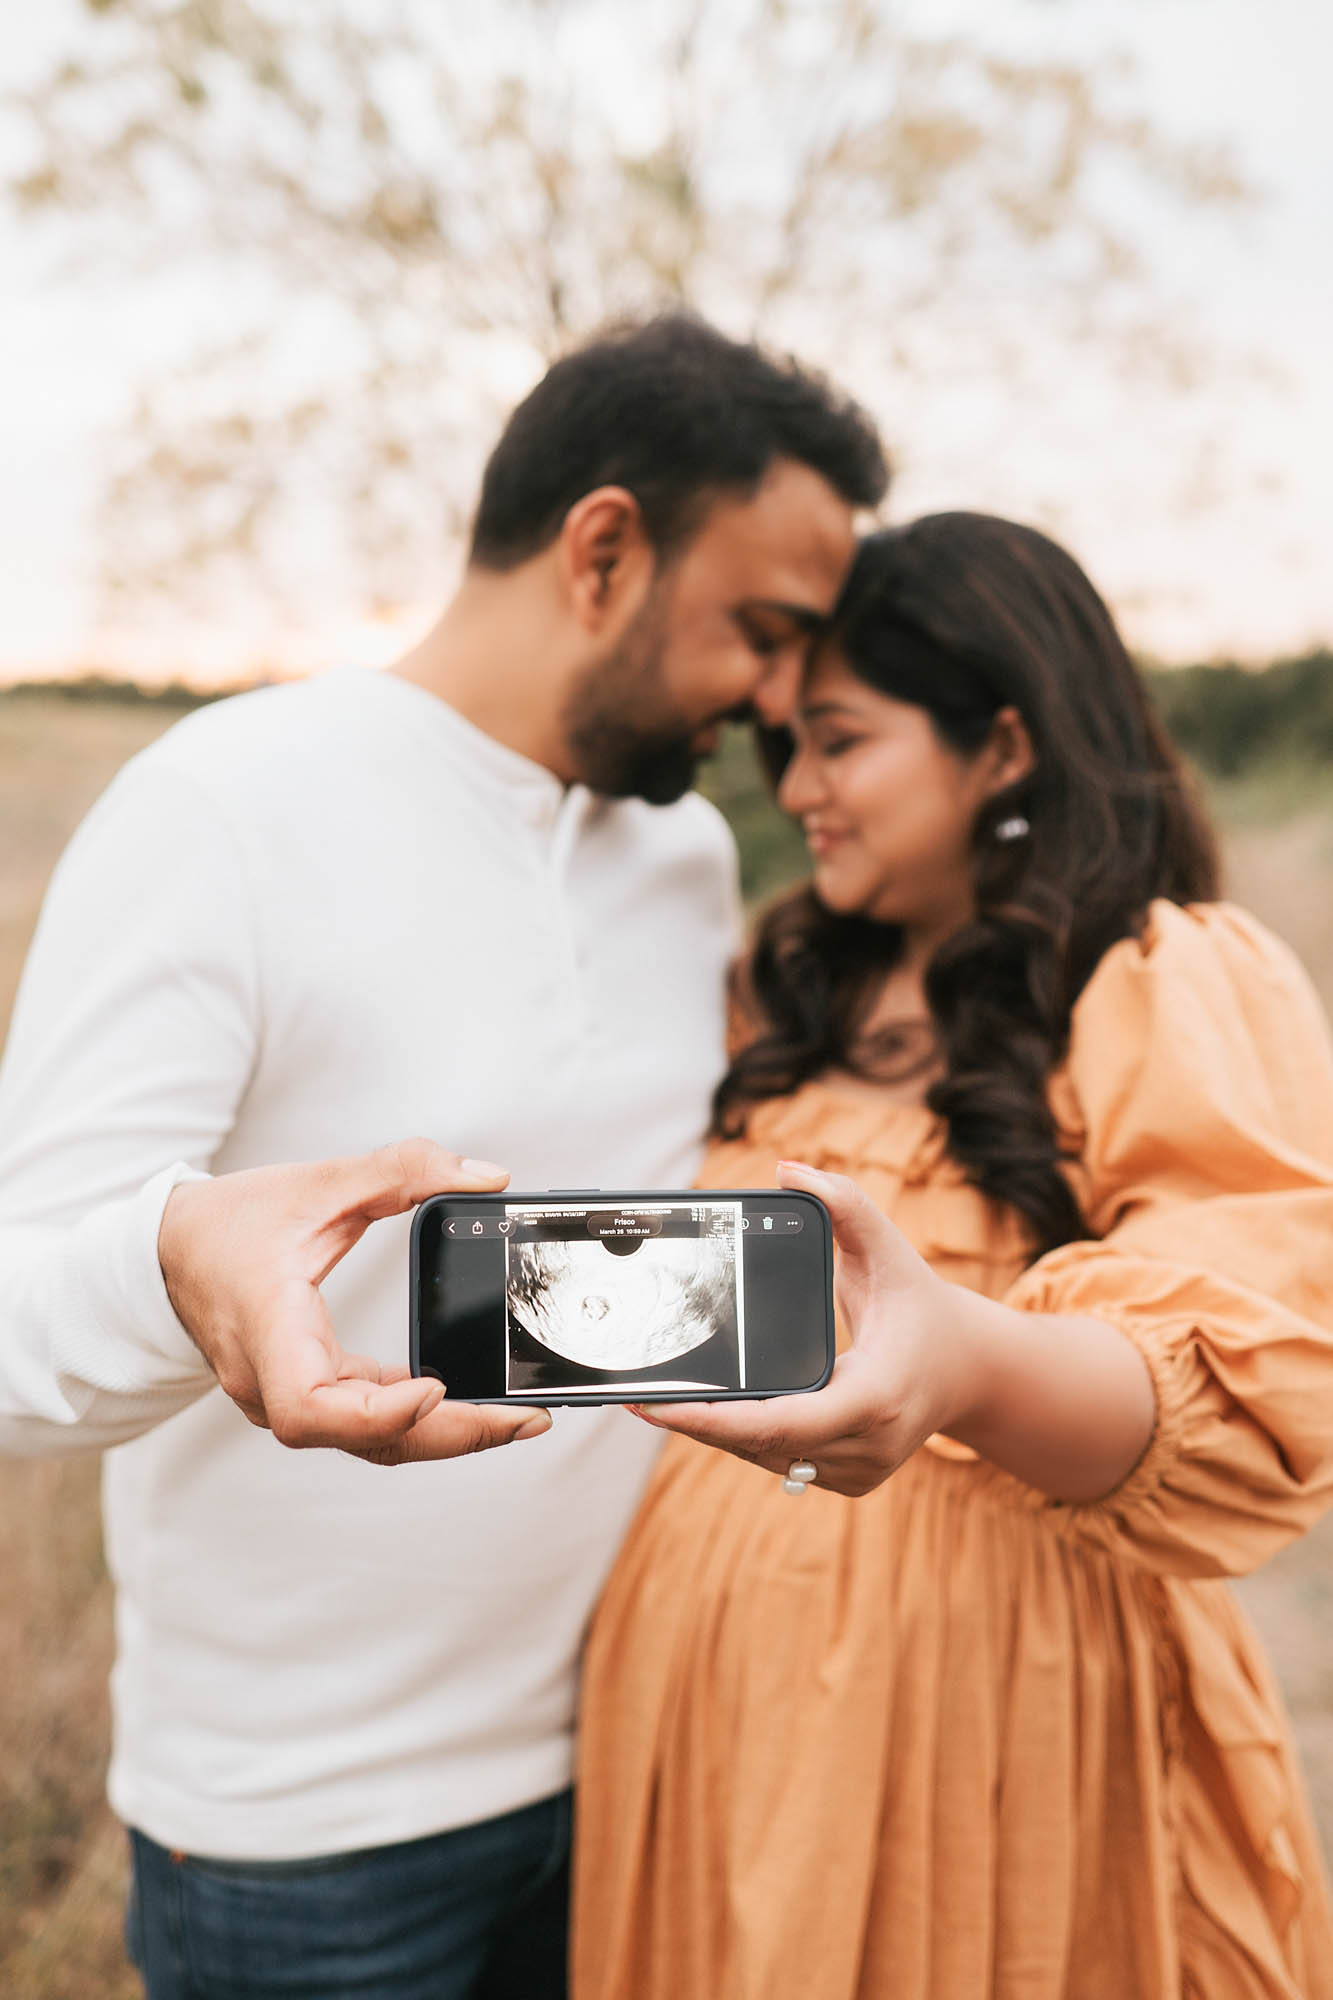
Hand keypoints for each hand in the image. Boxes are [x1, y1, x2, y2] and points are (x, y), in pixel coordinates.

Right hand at [158, 1138, 551, 1464]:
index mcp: (267, 1332)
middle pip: (360, 1438)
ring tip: (516, 1416)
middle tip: (527, 1417)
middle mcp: (271, 1382)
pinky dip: (416, 1416)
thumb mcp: (319, 1181)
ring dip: (442, 1434)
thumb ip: (403, 1170)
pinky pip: (363, 1421)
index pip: (310, 1407)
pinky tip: (468, 1400)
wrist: (170, 1249)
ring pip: (366, 1440)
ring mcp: (284, 1396)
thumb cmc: (232, 1220)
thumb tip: (489, 1177)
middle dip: (449, 1434)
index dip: (376, 1412)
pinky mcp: (304, 1391)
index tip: (434, 1386)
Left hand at [628, 1160, 978, 1496]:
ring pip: (767, 1458)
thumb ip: (845, 1204)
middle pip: (761, 1444)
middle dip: (699, 1422)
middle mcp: (868, 1445)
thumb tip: (789, 1169)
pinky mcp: (851, 1481)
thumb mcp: (889, 1248)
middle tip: (638, 1398)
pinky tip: (718, 1413)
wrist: (969, 1367)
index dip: (712, 1420)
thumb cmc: (921, 1305)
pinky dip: (749, 1439)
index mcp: (875, 1397)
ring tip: (668, 1401)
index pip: (779, 1422)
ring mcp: (860, 1472)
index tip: (657, 1407)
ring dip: (719, 1433)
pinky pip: (783, 1462)